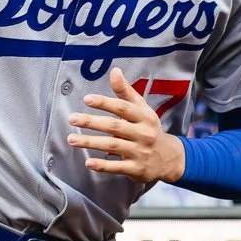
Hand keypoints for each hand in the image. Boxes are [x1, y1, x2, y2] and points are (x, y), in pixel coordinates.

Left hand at [67, 68, 185, 185]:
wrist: (169, 159)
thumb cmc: (150, 130)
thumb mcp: (142, 110)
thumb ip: (126, 92)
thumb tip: (114, 71)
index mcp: (144, 117)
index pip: (123, 108)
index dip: (105, 103)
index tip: (87, 99)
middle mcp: (143, 134)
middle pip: (115, 126)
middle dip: (92, 122)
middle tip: (72, 119)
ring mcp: (139, 152)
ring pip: (112, 145)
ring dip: (90, 142)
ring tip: (72, 139)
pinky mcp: (136, 169)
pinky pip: (117, 167)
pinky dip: (102, 165)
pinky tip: (88, 162)